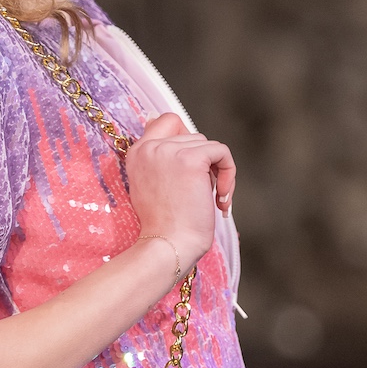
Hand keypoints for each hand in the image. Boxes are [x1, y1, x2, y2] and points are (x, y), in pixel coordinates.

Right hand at [125, 113, 235, 268]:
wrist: (167, 246)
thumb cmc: (164, 227)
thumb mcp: (152, 187)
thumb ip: (162, 163)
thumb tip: (186, 141)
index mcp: (137, 153)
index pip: (166, 121)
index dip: (185, 139)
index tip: (192, 167)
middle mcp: (149, 147)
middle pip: (192, 135)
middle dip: (203, 162)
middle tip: (204, 192)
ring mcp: (169, 151)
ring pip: (208, 145)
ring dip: (216, 172)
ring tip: (211, 199)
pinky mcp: (192, 159)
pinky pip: (222, 152)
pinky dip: (229, 174)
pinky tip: (222, 199)